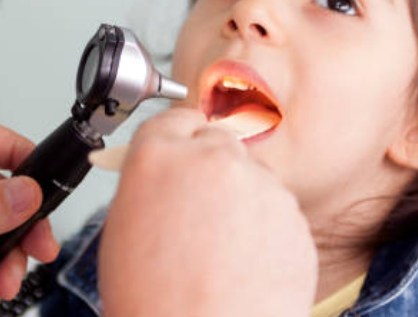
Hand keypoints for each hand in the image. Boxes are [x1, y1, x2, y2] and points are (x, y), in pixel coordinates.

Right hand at [99, 108, 317, 316]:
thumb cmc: (155, 300)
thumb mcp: (124, 230)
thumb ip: (150, 187)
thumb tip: (168, 178)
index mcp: (158, 157)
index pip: (175, 120)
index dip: (178, 139)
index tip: (184, 151)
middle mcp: (212, 159)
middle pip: (218, 142)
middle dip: (212, 168)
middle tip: (202, 210)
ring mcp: (259, 185)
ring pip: (253, 178)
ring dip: (242, 201)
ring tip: (221, 252)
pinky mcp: (294, 215)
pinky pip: (278, 212)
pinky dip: (267, 231)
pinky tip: (245, 265)